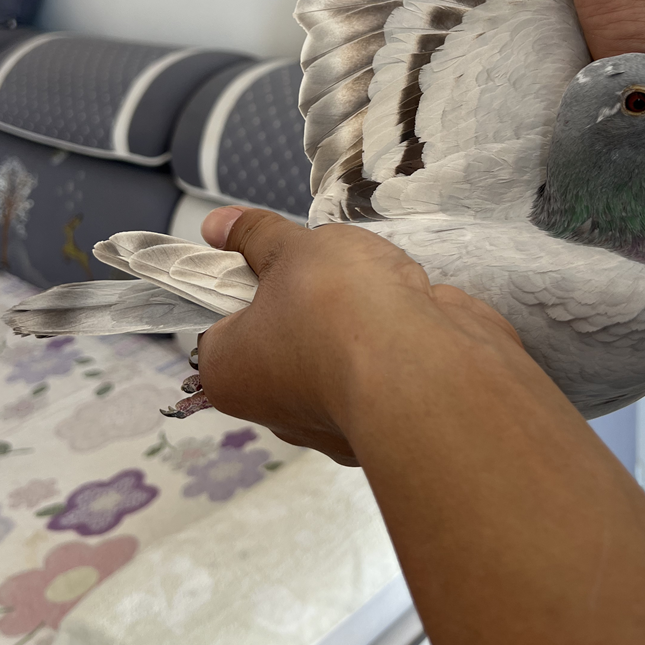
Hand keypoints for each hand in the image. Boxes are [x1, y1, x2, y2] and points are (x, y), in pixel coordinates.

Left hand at [197, 204, 524, 463]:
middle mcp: (278, 408)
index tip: (267, 258)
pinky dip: (392, 336)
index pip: (217, 326)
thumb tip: (216, 225)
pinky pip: (380, 364)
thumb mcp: (290, 250)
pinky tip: (404, 312)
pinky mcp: (387, 413)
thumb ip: (257, 235)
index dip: (240, 286)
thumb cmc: (340, 311)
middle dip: (305, 300)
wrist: (428, 365)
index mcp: (231, 374)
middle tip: (323, 269)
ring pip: (335, 350)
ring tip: (369, 285)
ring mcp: (336, 418)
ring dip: (353, 316)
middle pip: (279, 338)